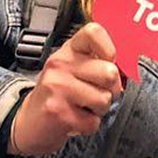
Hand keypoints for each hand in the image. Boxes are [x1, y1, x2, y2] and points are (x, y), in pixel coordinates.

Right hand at [9, 22, 123, 155]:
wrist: (29, 122)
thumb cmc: (60, 93)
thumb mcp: (75, 69)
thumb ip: (99, 62)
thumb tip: (128, 67)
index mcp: (69, 50)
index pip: (94, 32)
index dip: (109, 47)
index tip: (108, 61)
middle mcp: (61, 64)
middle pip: (109, 73)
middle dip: (111, 90)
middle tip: (97, 93)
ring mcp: (57, 88)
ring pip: (104, 100)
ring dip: (99, 110)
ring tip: (82, 107)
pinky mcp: (58, 112)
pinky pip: (93, 122)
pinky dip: (88, 126)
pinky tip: (74, 119)